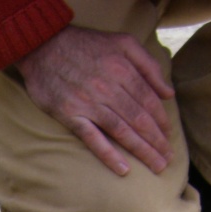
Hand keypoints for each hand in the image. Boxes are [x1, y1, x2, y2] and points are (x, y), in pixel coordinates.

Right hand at [14, 26, 175, 175]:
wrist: (42, 45)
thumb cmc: (85, 44)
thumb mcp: (122, 42)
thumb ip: (148, 65)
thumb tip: (168, 93)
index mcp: (122, 69)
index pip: (149, 101)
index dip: (162, 121)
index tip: (168, 136)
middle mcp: (108, 88)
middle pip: (139, 119)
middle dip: (156, 141)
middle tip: (168, 159)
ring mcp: (88, 103)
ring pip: (121, 131)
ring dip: (141, 151)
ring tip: (156, 165)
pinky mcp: (70, 115)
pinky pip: (92, 138)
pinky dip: (108, 154)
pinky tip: (123, 169)